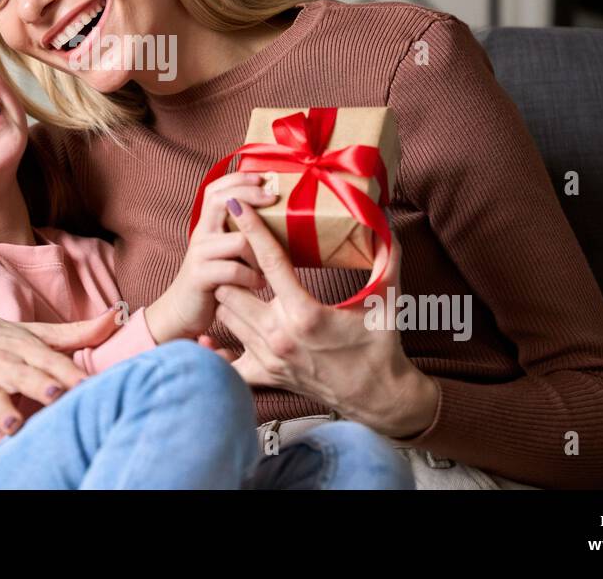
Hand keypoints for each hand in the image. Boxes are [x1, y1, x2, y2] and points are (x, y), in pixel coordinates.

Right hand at [0, 295, 118, 456]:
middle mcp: (2, 365)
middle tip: (56, 395)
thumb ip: (76, 332)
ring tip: (14, 424)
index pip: (50, 360)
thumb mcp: (30, 331)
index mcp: (23, 347)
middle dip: (40, 387)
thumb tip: (117, 317)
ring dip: (3, 411)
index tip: (90, 384)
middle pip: (25, 377)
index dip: (69, 373)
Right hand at [145, 172, 273, 342]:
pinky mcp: (200, 276)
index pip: (216, 189)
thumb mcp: (225, 254)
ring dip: (260, 253)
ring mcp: (199, 255)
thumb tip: (278, 220)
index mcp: (207, 227)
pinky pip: (234, 269)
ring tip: (267, 268)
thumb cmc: (214, 282)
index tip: (263, 177)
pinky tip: (258, 284)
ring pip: (238, 240)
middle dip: (250, 195)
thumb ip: (241, 236)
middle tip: (273, 200)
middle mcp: (200, 235)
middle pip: (221, 200)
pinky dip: (252, 277)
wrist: (183, 313)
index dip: (238, 178)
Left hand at [213, 201, 439, 439]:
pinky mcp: (265, 376)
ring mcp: (269, 358)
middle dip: (233, 266)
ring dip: (229, 296)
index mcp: (306, 314)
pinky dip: (218, 347)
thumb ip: (386, 257)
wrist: (379, 397)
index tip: (234, 205)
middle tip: (239, 251)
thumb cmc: (381, 346)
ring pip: (226, 315)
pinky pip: (225, 362)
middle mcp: (280, 336)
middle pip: (232, 288)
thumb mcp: (386, 300)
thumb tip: (383, 220)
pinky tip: (215, 335)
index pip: (269, 262)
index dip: (250, 229)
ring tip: (236, 281)